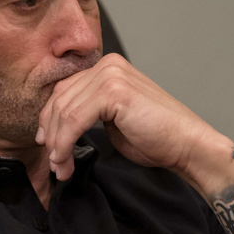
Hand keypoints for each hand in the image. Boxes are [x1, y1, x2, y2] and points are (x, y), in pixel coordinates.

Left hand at [35, 54, 228, 186]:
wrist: (187, 145)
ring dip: (57, 145)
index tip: (47, 145)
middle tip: (54, 164)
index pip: (63, 91)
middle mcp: (108, 66)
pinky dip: (65, 143)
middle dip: (52, 136)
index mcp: (108, 68)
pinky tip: (65, 160)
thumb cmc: (155, 137)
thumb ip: (87, 113)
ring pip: (64, 112)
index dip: (49, 120)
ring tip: (61, 168)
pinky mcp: (114, 91)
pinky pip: (74, 120)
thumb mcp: (112, 120)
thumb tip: (54, 128)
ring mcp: (111, 75)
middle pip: (60, 100)